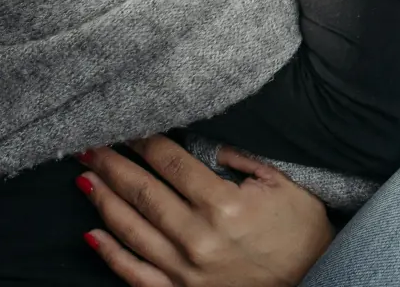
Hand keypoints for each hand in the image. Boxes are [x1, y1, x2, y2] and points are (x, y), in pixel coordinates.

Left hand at [78, 137, 333, 286]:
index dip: (146, 143)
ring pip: (132, 230)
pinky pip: (135, 274)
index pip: (172, 164)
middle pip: (143, 193)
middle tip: (88, 146)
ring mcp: (185, 269)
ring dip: (103, 201)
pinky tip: (91, 235)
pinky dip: (111, 254)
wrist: (315, 276)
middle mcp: (198, 237)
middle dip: (112, 166)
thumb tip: (205, 142)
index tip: (128, 128)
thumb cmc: (300, 228)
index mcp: (224, 205)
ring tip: (84, 178)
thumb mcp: (283, 184)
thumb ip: (243, 160)